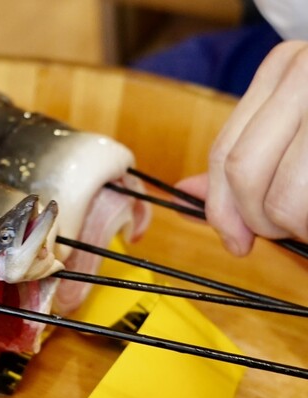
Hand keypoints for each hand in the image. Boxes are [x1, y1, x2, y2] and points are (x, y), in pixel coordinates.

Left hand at [177, 41, 307, 255]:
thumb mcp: (293, 121)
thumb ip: (244, 154)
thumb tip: (187, 193)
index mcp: (283, 70)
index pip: (226, 154)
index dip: (222, 209)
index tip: (235, 241)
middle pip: (248, 176)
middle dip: (262, 221)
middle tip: (290, 229)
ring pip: (285, 201)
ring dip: (301, 228)